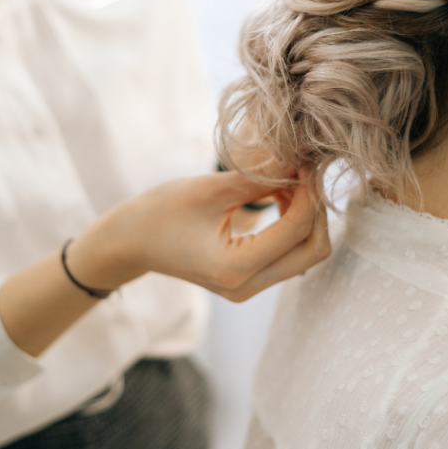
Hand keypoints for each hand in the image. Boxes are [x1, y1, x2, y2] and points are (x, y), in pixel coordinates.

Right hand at [70, 169, 329, 301]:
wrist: (131, 242)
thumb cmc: (160, 212)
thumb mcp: (209, 188)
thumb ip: (257, 177)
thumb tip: (297, 159)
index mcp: (235, 267)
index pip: (297, 230)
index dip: (310, 193)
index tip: (305, 162)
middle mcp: (247, 287)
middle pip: (312, 250)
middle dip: (316, 209)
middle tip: (304, 172)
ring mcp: (250, 289)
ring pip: (305, 254)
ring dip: (306, 216)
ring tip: (288, 180)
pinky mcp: (249, 281)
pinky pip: (288, 255)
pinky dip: (292, 224)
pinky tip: (279, 195)